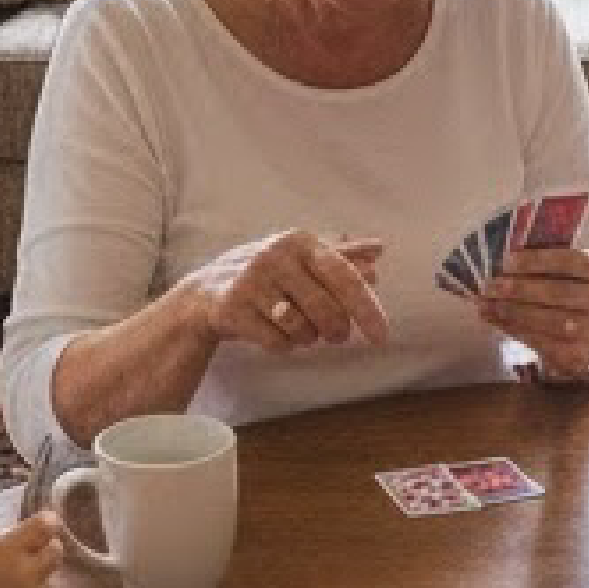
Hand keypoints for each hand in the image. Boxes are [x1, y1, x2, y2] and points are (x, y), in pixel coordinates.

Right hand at [0, 513, 59, 587]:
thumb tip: (42, 532)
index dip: (48, 522)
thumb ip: (7, 542)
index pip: (46, 526)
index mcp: (6, 551)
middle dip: (47, 549)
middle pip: (56, 552)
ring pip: (49, 584)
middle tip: (33, 553)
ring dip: (35, 584)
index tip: (48, 523)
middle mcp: (24, 576)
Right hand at [186, 230, 386, 354]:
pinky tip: (274, 333)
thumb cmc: (267, 273)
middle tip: (337, 336)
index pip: (345, 277)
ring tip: (298, 328)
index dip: (367, 308)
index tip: (382, 337)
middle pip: (326, 309)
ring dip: (308, 338)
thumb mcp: (302, 257)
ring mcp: (251, 282)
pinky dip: (283, 345)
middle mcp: (276, 256)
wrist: (207, 291)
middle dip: (337, 330)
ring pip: (302, 329)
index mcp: (300, 242)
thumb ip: (340, 255)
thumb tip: (379, 249)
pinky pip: (277, 342)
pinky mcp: (233, 309)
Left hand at [483, 244, 588, 381]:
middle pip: (558, 293)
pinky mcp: (577, 356)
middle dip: (520, 289)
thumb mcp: (574, 272)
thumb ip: (546, 264)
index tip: (508, 260)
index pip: (571, 261)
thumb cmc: (577, 292)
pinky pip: (540, 341)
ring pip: (548, 320)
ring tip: (486, 302)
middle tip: (490, 285)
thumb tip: (502, 261)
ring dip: (511, 311)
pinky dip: (512, 328)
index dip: (537, 261)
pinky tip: (494, 317)